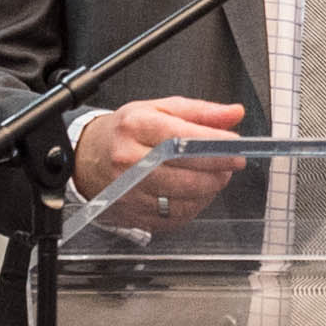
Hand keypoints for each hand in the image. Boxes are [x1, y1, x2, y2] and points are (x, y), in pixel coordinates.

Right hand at [76, 96, 247, 218]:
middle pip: (184, 173)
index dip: (214, 144)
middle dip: (218, 170)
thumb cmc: (128, 132)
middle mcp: (128, 160)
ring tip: (215, 176)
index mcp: (136, 127)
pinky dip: (194, 206)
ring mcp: (128, 190)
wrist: (90, 157)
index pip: (181, 138)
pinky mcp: (132, 213)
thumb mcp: (161, 108)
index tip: (235, 145)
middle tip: (231, 163)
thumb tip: (234, 113)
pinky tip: (196, 193)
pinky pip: (174, 217)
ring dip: (209, 189)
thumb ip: (201, 111)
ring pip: (182, 199)